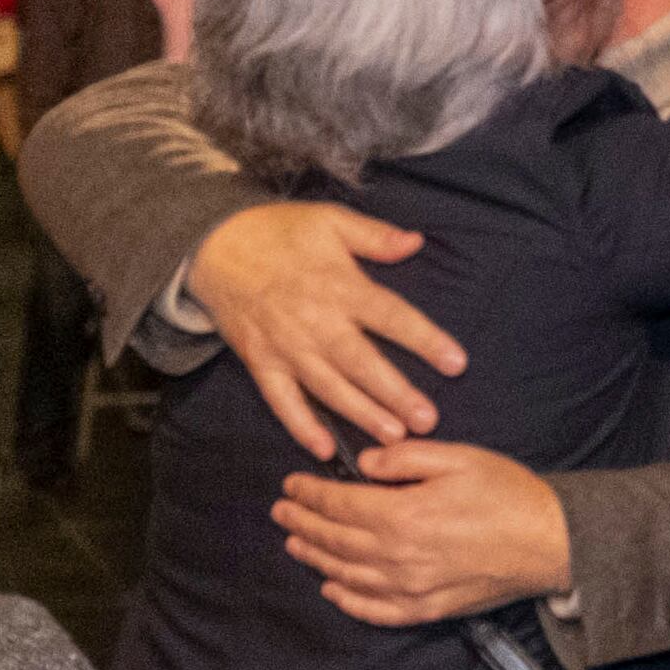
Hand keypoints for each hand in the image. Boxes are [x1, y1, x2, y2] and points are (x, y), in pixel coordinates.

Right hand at [191, 203, 466, 449]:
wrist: (213, 245)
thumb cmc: (279, 231)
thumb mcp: (330, 220)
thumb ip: (375, 235)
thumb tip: (416, 242)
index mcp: (340, 286)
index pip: (391, 316)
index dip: (424, 339)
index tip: (456, 363)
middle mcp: (315, 321)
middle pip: (361, 362)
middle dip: (395, 393)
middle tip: (427, 420)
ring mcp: (286, 346)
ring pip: (328, 387)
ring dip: (361, 414)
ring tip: (392, 438)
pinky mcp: (261, 362)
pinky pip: (282, 400)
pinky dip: (301, 426)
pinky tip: (324, 449)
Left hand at [269, 438, 574, 624]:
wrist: (551, 542)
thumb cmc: (508, 495)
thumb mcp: (458, 458)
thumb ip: (406, 457)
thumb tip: (366, 463)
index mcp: (403, 515)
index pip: (340, 503)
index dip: (311, 493)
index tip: (292, 485)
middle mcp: (399, 556)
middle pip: (336, 540)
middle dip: (304, 523)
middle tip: (282, 513)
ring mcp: (411, 588)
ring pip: (347, 575)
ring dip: (317, 558)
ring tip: (296, 544)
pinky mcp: (428, 609)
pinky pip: (376, 610)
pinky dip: (348, 601)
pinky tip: (333, 589)